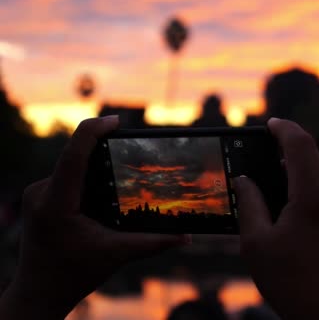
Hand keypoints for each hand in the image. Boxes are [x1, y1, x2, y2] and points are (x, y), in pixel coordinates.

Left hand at [0, 116, 189, 318]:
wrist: (39, 292)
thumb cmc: (73, 275)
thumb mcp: (116, 255)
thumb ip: (152, 243)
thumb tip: (187, 236)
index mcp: (56, 203)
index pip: (74, 154)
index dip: (94, 131)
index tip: (117, 120)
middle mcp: (42, 192)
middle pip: (75, 156)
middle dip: (103, 150)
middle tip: (129, 149)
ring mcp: (38, 193)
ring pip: (71, 166)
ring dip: (95, 167)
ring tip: (118, 177)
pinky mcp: (40, 197)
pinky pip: (66, 176)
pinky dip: (87, 178)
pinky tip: (103, 192)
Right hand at [234, 118, 318, 319]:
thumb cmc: (294, 285)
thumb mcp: (258, 245)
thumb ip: (249, 204)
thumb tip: (244, 180)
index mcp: (315, 196)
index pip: (300, 143)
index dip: (283, 128)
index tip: (270, 125)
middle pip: (314, 157)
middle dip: (289, 151)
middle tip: (265, 157)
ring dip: (302, 171)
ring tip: (278, 185)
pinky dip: (315, 188)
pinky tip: (298, 207)